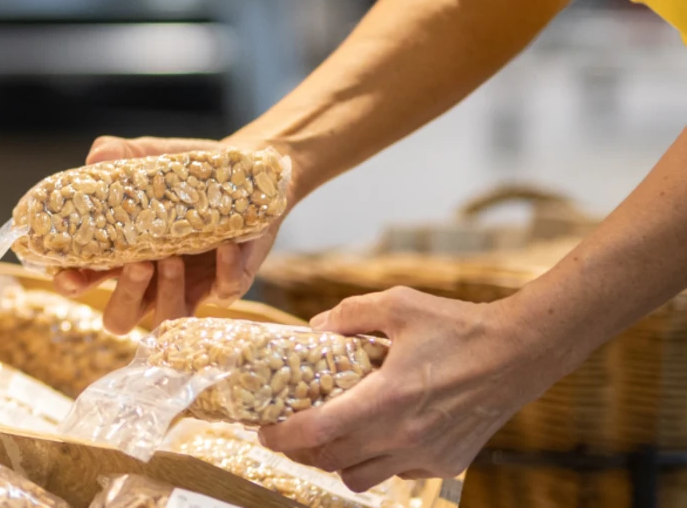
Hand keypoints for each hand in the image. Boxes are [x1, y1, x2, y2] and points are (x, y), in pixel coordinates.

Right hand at [54, 136, 287, 333]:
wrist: (239, 171)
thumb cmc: (182, 171)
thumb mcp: (148, 157)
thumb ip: (118, 153)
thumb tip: (95, 157)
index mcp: (120, 251)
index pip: (84, 279)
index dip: (72, 284)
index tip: (70, 276)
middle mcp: (149, 277)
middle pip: (119, 318)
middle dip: (124, 299)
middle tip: (138, 264)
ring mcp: (188, 285)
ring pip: (168, 318)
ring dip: (167, 295)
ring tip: (172, 259)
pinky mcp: (228, 283)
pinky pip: (225, 292)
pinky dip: (224, 271)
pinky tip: (224, 245)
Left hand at [258, 286, 553, 490]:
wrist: (519, 354)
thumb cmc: (458, 327)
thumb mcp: (398, 304)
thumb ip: (351, 314)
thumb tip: (316, 327)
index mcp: (387, 397)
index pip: (319, 430)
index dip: (284, 435)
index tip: (263, 430)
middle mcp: (404, 435)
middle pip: (333, 460)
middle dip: (301, 449)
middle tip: (287, 433)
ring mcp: (427, 454)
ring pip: (361, 478)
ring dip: (337, 461)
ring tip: (329, 438)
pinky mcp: (447, 463)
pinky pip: (396, 474)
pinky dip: (377, 462)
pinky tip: (376, 435)